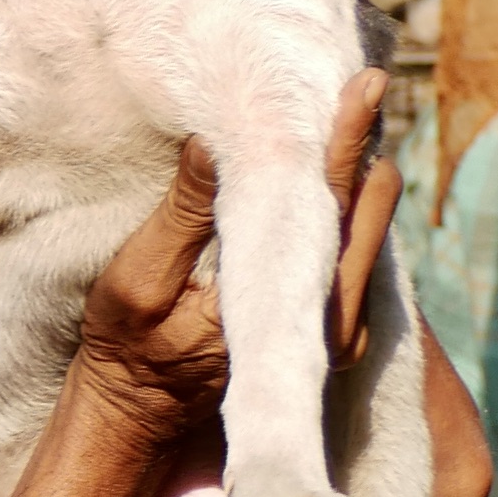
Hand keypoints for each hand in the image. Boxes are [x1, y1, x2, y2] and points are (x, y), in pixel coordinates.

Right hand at [70, 71, 401, 436]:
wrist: (140, 413)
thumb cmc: (128, 348)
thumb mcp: (138, 280)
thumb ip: (182, 215)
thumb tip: (211, 144)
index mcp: (288, 308)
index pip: (328, 205)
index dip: (343, 140)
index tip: (360, 88)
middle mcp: (333, 324)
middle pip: (366, 212)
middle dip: (362, 145)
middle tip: (360, 83)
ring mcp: (340, 329)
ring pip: (369, 230)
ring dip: (359, 170)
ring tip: (351, 110)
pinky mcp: (334, 327)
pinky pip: (357, 250)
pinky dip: (350, 201)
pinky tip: (337, 166)